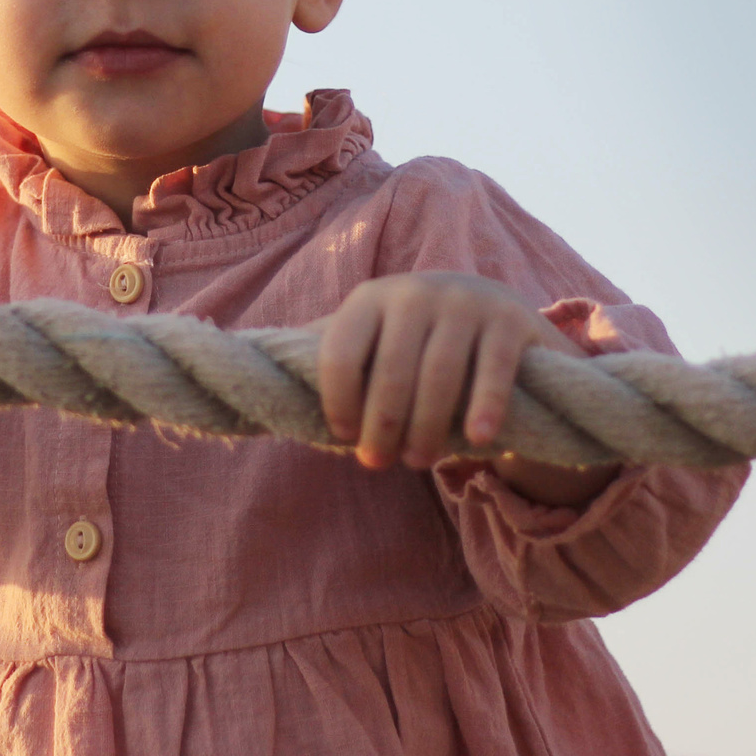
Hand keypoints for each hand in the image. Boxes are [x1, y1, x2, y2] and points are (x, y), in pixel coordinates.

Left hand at [314, 272, 578, 471]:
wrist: (496, 312)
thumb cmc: (414, 341)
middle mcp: (415, 292)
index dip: (337, 402)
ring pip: (439, 374)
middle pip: (390, 370)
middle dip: (382, 425)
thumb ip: (322, 351)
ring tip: (420, 461)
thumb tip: (246, 357)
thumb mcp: (369, 338)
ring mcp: (466, 302)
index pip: (339, 351)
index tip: (342, 437)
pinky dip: (484, 407)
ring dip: (427, 426)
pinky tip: (478, 440)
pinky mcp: (510, 320)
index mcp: (370, 299)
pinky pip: (492, 370)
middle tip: (382, 463)